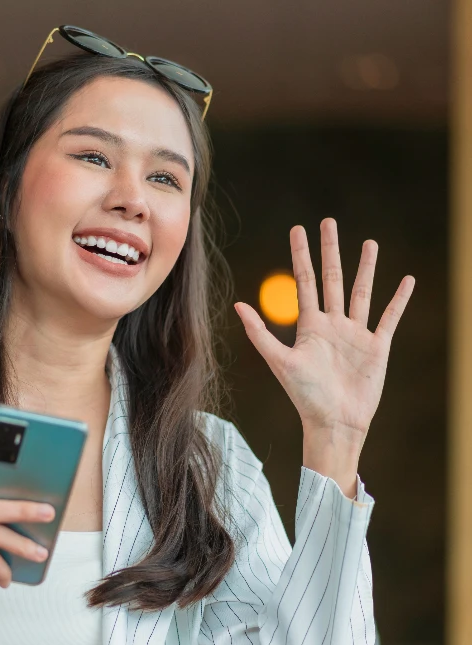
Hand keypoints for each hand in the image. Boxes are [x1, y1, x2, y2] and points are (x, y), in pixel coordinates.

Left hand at [234, 218, 414, 446]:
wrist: (333, 422)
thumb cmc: (304, 396)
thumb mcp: (280, 361)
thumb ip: (260, 333)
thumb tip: (238, 304)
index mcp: (309, 326)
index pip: (305, 282)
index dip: (301, 256)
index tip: (298, 230)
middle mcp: (332, 325)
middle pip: (332, 279)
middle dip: (330, 251)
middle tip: (328, 222)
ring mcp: (356, 334)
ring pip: (361, 292)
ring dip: (365, 268)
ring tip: (369, 243)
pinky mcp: (376, 347)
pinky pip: (389, 318)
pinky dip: (398, 300)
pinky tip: (405, 280)